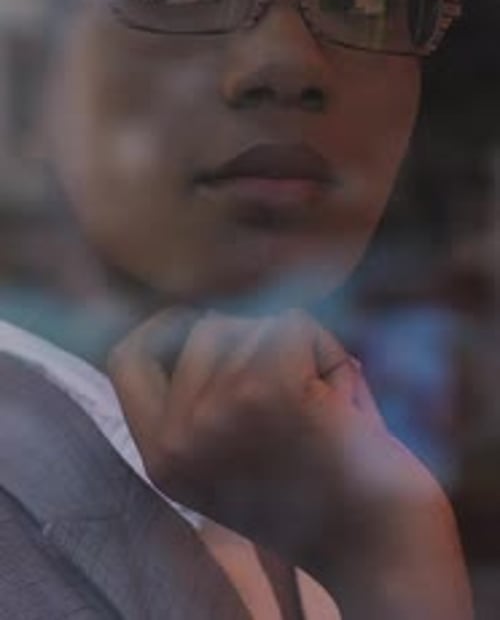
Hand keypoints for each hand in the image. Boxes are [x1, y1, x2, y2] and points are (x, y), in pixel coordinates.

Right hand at [108, 307, 473, 618]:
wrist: (380, 548)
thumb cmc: (319, 493)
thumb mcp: (235, 452)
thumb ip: (206, 395)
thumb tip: (210, 314)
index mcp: (162, 457)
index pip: (127, 360)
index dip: (162, 328)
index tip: (199, 322)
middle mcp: (177, 437)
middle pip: (205, 329)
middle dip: (257, 342)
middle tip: (300, 394)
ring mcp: (218, 412)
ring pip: (252, 324)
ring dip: (297, 350)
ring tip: (322, 405)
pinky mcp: (268, 390)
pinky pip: (292, 324)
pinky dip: (324, 349)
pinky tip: (340, 399)